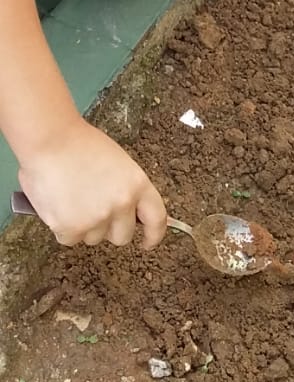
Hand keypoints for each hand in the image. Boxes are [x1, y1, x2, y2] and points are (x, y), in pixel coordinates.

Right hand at [18, 119, 166, 248]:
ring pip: (93, 238)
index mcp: (137, 184)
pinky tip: (58, 204)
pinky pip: (69, 239)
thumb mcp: (117, 163)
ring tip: (71, 198)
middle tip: (93, 208)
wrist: (50, 140)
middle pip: (122, 236)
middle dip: (109, 228)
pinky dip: (62, 227)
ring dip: (84, 226)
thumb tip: (130, 211)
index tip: (147, 241)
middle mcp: (121, 204)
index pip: (156, 218)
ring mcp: (96, 219)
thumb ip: (126, 189)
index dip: (153, 234)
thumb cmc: (79, 144)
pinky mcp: (71, 229)